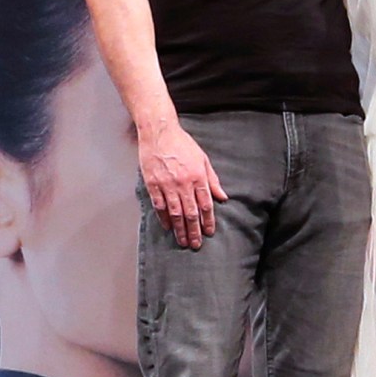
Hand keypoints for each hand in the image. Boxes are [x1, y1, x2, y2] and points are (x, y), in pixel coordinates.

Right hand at [139, 121, 224, 249]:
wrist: (159, 132)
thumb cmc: (182, 143)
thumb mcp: (202, 158)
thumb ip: (212, 180)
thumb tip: (222, 197)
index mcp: (197, 177)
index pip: (205, 204)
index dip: (208, 221)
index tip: (209, 232)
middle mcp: (183, 183)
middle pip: (191, 213)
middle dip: (194, 231)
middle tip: (195, 244)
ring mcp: (167, 185)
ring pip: (175, 213)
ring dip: (180, 229)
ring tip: (182, 241)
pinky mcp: (153, 184)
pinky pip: (159, 205)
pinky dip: (163, 218)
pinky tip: (167, 227)